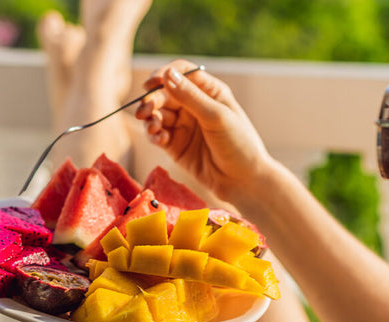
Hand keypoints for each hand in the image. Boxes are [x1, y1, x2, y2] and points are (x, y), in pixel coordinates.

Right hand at [135, 59, 275, 202]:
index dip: (164, 74)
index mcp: (210, 91)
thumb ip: (190, 97)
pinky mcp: (176, 145)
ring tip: (152, 127)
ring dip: (150, 118)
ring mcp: (184, 125)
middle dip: (152, 100)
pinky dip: (153, 134)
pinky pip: (157, 134)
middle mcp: (195, 105)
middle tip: (144, 111)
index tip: (150, 84)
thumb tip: (166, 74)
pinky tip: (159, 139)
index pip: (181, 73)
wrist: (244, 181)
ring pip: (157, 113)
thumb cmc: (239, 145)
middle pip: (164, 93)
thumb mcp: (217, 117)